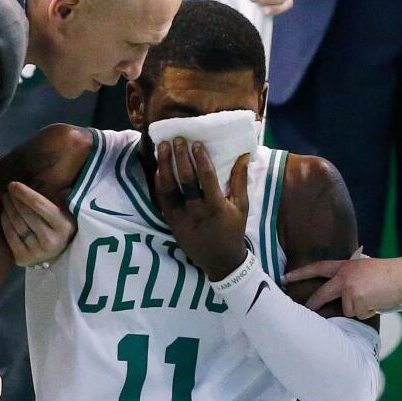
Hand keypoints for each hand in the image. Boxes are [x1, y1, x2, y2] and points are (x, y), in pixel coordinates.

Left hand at [0, 181, 74, 265]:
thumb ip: (55, 194)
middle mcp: (51, 241)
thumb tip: (41, 178)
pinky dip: (5, 223)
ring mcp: (37, 252)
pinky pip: (10, 236)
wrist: (58, 254)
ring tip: (4, 199)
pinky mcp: (24, 259)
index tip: (13, 184)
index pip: (39, 204)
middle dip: (14, 199)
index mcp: (63, 225)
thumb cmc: (59, 225)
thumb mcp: (63, 210)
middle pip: (25, 214)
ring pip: (17, 225)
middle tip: (7, 190)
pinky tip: (3, 213)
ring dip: (7, 209)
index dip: (24, 193)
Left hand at [152, 138, 249, 279]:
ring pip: (169, 188)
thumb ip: (240, 180)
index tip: (196, 143)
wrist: (220, 261)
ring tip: (161, 147)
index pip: (207, 178)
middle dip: (180, 157)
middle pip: (186, 180)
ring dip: (164, 165)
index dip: (201, 159)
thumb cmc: (233, 230)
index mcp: (217, 207)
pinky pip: (162, 200)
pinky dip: (159, 183)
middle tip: (176, 139)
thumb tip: (243, 154)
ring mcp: (181, 218)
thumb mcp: (242, 206)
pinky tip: (158, 168)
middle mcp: (197, 211)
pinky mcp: (171, 222)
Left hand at [285, 256, 401, 319]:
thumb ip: (352, 278)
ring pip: (347, 310)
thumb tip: (344, 296)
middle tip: (305, 310)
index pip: (319, 268)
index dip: (302, 273)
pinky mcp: (356, 302)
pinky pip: (359, 315)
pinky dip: (368, 313)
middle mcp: (344, 278)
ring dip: (360, 309)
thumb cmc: (390, 275)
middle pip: (322, 294)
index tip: (286, 277)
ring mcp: (349, 290)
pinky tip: (378, 303)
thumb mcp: (366, 270)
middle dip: (313, 304)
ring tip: (375, 299)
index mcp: (346, 267)